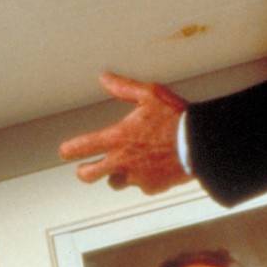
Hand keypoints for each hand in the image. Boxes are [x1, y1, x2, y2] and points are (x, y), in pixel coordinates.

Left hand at [59, 72, 190, 194]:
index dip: (69, 150)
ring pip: (116, 183)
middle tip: (85, 170)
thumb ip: (124, 88)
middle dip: (85, 172)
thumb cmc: (177, 119)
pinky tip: (153, 171)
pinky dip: (145, 180)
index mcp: (117, 138)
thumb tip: (105, 78)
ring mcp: (136, 177)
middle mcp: (122, 161)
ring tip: (124, 169)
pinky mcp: (152, 187)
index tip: (65, 152)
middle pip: (89, 175)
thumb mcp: (150, 95)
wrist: (200, 145)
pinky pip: (142, 186)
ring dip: (117, 176)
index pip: (81, 147)